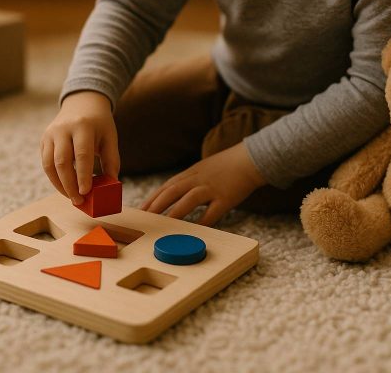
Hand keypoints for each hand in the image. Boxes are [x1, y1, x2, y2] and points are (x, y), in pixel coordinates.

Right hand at [41, 91, 119, 203]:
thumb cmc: (100, 124)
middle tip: (78, 201)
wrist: (82, 102)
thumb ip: (112, 161)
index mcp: (83, 126)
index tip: (86, 192)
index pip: (82, 154)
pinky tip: (65, 186)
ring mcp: (50, 134)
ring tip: (71, 197)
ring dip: (59, 184)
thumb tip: (111, 186)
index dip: (83, 175)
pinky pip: (45, 163)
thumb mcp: (110, 138)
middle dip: (69, 184)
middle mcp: (63, 129)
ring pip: (49, 164)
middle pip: (62, 161)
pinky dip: (54, 178)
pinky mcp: (44, 139)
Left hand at [140, 142, 265, 225]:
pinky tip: (194, 231)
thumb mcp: (202, 169)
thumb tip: (172, 196)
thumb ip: (188, 181)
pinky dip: (202, 222)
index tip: (140, 210)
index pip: (166, 186)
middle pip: (172, 191)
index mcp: (190, 173)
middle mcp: (198, 180)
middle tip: (145, 219)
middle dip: (156, 205)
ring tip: (164, 225)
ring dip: (175, 212)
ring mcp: (212, 188)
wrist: (250, 159)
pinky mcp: (226, 198)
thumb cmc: (225, 166)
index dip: (152, 198)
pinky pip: (212, 212)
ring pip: (189, 200)